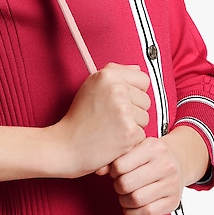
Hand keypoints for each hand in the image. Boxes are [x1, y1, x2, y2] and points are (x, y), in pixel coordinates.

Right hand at [50, 63, 150, 177]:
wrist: (67, 145)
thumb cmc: (79, 118)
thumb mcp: (91, 86)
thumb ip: (115, 72)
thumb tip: (137, 69)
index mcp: (108, 75)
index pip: (143, 80)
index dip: (135, 92)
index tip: (122, 101)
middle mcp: (117, 90)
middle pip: (146, 100)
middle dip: (134, 110)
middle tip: (113, 117)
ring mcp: (124, 111)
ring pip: (145, 118)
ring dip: (133, 125)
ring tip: (112, 128)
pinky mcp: (129, 131)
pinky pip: (142, 134)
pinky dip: (131, 140)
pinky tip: (115, 139)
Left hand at [104, 137, 186, 214]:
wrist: (179, 160)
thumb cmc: (151, 155)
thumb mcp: (135, 148)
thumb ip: (116, 157)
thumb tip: (98, 170)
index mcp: (153, 147)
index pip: (120, 165)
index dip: (113, 171)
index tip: (116, 172)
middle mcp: (166, 165)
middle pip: (126, 184)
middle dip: (118, 186)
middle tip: (121, 184)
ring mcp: (172, 184)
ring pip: (135, 199)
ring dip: (124, 201)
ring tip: (126, 194)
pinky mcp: (173, 201)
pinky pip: (146, 213)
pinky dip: (132, 213)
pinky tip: (132, 206)